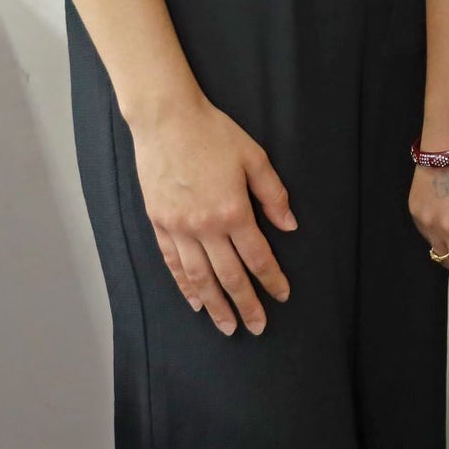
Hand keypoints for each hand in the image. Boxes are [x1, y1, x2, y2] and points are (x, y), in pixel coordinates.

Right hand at [132, 94, 294, 336]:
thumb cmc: (214, 133)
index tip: (282, 296)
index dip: (271, 279)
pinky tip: (194, 301)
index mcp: (233, 211)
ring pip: (199, 277)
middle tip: (256, 327)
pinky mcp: (159, 223)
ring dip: (214, 305)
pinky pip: (173, 263)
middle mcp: (205, 226)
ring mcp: (179, 227)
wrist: (167, 120)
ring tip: (226, 326)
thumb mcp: (254, 157)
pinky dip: (184, 285)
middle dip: (245, 304)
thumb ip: (273, 194)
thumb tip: (289, 225)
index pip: (257, 256)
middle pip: (229, 275)